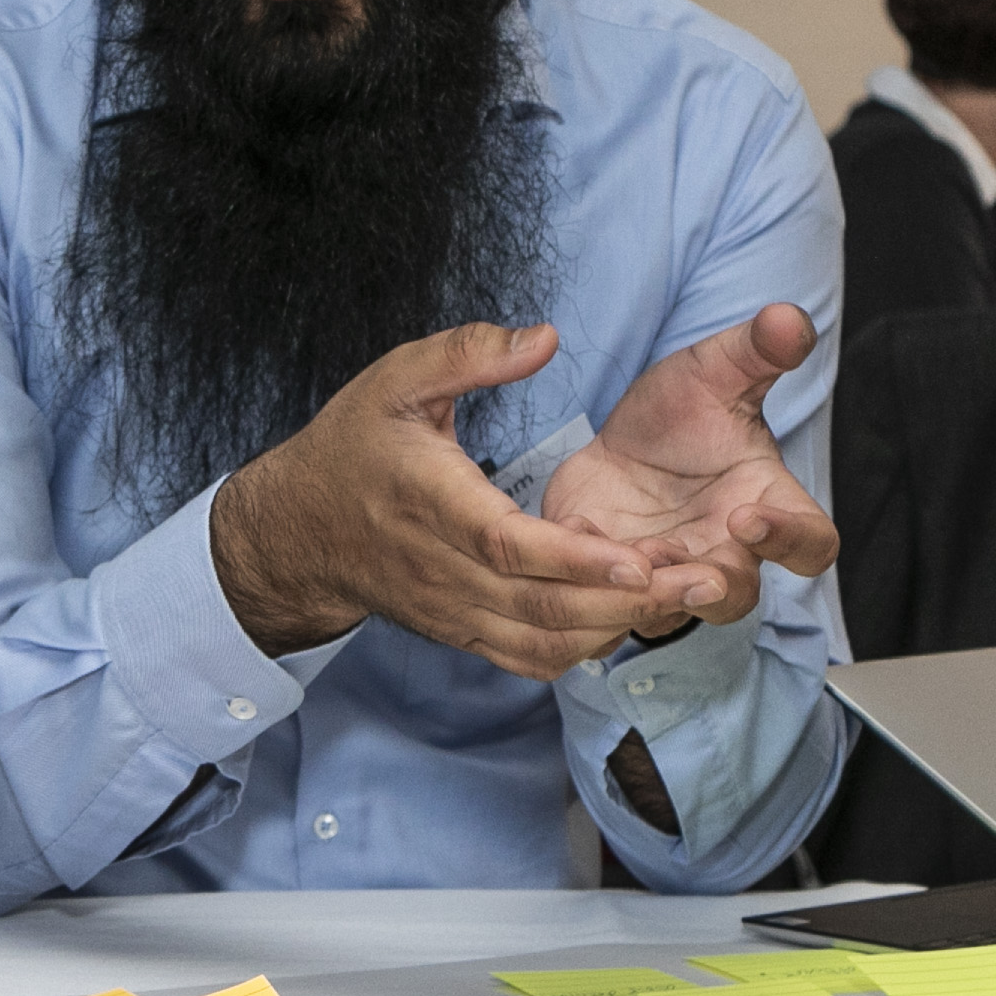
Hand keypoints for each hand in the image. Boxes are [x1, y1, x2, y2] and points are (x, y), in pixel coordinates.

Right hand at [211, 321, 707, 675]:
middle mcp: (442, 570)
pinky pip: (527, 659)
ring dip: (612, 628)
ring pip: (542, 642)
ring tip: (678, 598)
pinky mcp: (460, 633)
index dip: (574, 558)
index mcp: (431, 503)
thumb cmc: (353, 446)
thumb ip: (468, 352)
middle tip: (698, 580)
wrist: (296, 531)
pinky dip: (580, 650)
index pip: (507, 545)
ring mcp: (452, 611)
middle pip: (540, 606)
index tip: (638, 558)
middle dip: (624, 601)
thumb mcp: (395, 379)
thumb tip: (545, 337)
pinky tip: (622, 620)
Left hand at [538, 303, 839, 630]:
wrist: (622, 438)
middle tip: (686, 569)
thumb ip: (758, 350)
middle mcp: (724, 552)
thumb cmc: (686, 413)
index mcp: (767, 505)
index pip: (811, 544)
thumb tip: (791, 320)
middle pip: (737, 596)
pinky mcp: (609, 577)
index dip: (789, 540)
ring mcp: (667, 572)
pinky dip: (589, 575)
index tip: (748, 515)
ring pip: (669, 610)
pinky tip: (573, 538)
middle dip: (712, 586)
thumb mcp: (716, 371)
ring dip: (650, 594)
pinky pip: (603, 597)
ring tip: (629, 564)